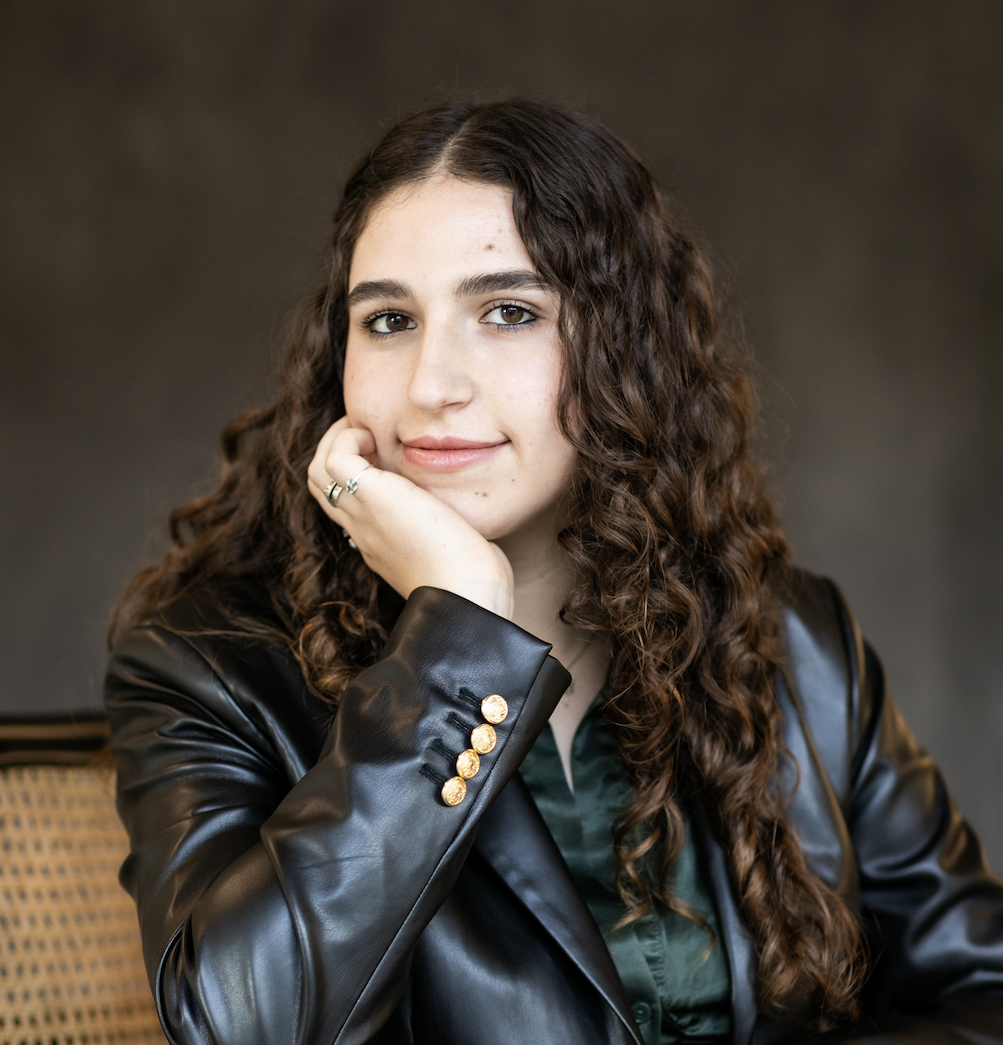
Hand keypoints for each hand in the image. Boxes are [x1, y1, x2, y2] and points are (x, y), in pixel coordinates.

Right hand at [307, 418, 514, 619]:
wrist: (466, 596)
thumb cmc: (473, 581)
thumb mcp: (455, 549)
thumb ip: (451, 533)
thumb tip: (468, 521)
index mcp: (380, 544)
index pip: (348, 505)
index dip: (356, 472)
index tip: (382, 453)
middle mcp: (364, 530)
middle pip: (321, 486)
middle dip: (336, 450)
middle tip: (368, 433)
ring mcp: (363, 516)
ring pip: (317, 472)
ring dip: (336, 441)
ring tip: (368, 432)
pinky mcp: (372, 498)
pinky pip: (335, 460)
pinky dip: (347, 439)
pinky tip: (376, 438)